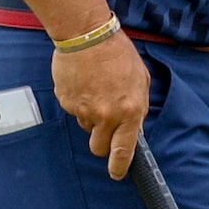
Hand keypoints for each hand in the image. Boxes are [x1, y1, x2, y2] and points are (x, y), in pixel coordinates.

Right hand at [54, 34, 151, 178]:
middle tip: (104, 126)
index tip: (116, 173)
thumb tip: (135, 127)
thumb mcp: (141, 80)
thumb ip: (138, 107)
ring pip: (87, 128)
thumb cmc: (117, 53)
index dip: (119, 166)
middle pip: (99, 147)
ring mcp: (84, 110)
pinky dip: (78, 102)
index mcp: (130, 110)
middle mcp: (107, 115)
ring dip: (91, 117)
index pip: (123, 150)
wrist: (87, 34)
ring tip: (96, 91)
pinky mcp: (67, 102)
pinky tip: (84, 83)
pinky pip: (73, 112)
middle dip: (102, 143)